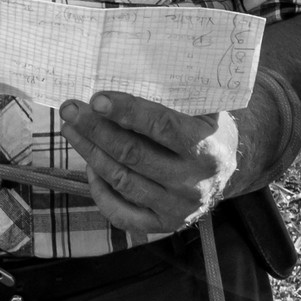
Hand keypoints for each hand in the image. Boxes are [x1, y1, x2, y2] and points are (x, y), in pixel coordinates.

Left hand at [61, 91, 237, 233]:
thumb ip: (175, 98)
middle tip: (71, 110)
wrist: (230, 172)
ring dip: (90, 153)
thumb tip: (126, 75)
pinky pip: (120, 212)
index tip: (97, 99)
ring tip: (72, 130)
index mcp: (206, 149)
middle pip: (133, 154)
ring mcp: (177, 207)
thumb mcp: (204, 111)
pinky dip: (100, 189)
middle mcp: (192, 182)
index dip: (127, 111)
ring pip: (121, 180)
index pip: (161, 127)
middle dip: (96, 129)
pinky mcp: (162, 224)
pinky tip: (90, 166)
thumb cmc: (208, 131)